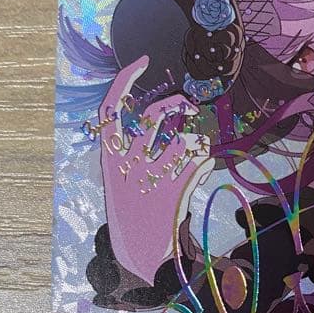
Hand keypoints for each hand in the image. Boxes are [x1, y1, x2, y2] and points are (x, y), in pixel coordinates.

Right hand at [97, 56, 213, 283]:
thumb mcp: (121, 177)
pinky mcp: (174, 191)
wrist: (138, 251)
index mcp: (109, 157)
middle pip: (152, 116)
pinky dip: (204, 161)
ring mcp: (150, 177)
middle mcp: (127, 164)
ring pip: (181, 139)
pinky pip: (198, 162)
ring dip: (193, 141)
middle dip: (174, 104)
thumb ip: (134, 147)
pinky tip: (200, 169)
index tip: (143, 61)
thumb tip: (159, 115)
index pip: (111, 109)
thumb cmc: (132, 208)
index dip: (126, 80)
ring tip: (193, 151)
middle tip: (188, 105)